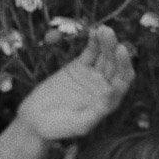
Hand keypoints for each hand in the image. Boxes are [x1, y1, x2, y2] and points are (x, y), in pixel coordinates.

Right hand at [16, 25, 134, 141]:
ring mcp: (92, 75)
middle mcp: (104, 87)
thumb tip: (110, 93)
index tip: (120, 54)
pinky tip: (95, 32)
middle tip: (112, 38)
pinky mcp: (79, 67)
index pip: (123, 81)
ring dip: (107, 43)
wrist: (35, 121)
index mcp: (109, 102)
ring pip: (104, 56)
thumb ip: (95, 112)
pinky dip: (93, 42)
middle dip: (115, 51)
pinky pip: (90, 52)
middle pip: (115, 65)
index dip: (124, 67)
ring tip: (104, 30)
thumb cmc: (58, 128)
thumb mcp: (79, 125)